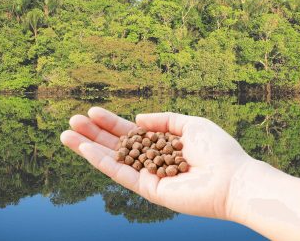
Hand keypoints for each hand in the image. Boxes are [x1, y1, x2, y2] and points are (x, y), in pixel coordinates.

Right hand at [60, 107, 251, 219]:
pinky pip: (121, 174)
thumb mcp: (189, 123)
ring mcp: (147, 175)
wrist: (232, 178)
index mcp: (160, 144)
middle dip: (94, 133)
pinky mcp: (148, 189)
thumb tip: (137, 118)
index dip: (110, 122)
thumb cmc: (217, 149)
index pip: (129, 132)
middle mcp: (150, 159)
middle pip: (116, 144)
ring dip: (88, 147)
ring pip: (112, 159)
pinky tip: (85, 149)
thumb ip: (163, 119)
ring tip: (67, 134)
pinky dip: (101, 162)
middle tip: (72, 120)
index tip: (92, 111)